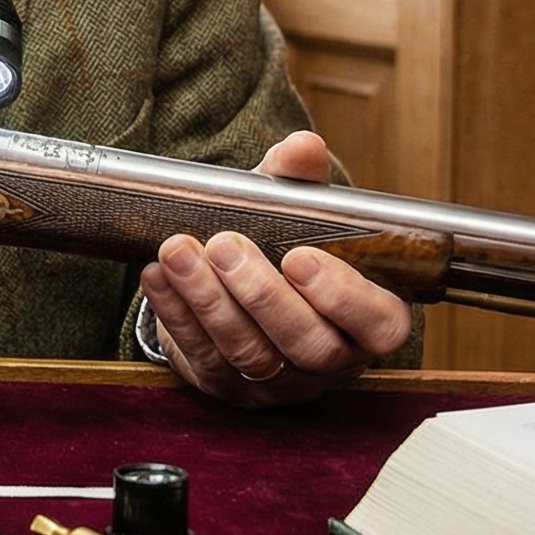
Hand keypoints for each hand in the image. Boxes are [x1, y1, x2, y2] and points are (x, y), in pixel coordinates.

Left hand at [138, 130, 414, 407]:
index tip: (299, 256)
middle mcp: (332, 360)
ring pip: (249, 354)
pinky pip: (201, 356)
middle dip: (261, 294)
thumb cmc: (287, 246)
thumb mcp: (299, 212)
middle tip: (224, 244)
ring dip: (208, 300)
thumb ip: (302, 181)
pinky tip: (156, 275)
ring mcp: (280, 382)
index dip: (343, 297)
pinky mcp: (228, 387)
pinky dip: (175, 313)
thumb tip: (303, 146)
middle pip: (307, 345)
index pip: (378, 325)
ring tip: (178, 251)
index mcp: (369, 319)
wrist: (243, 285)